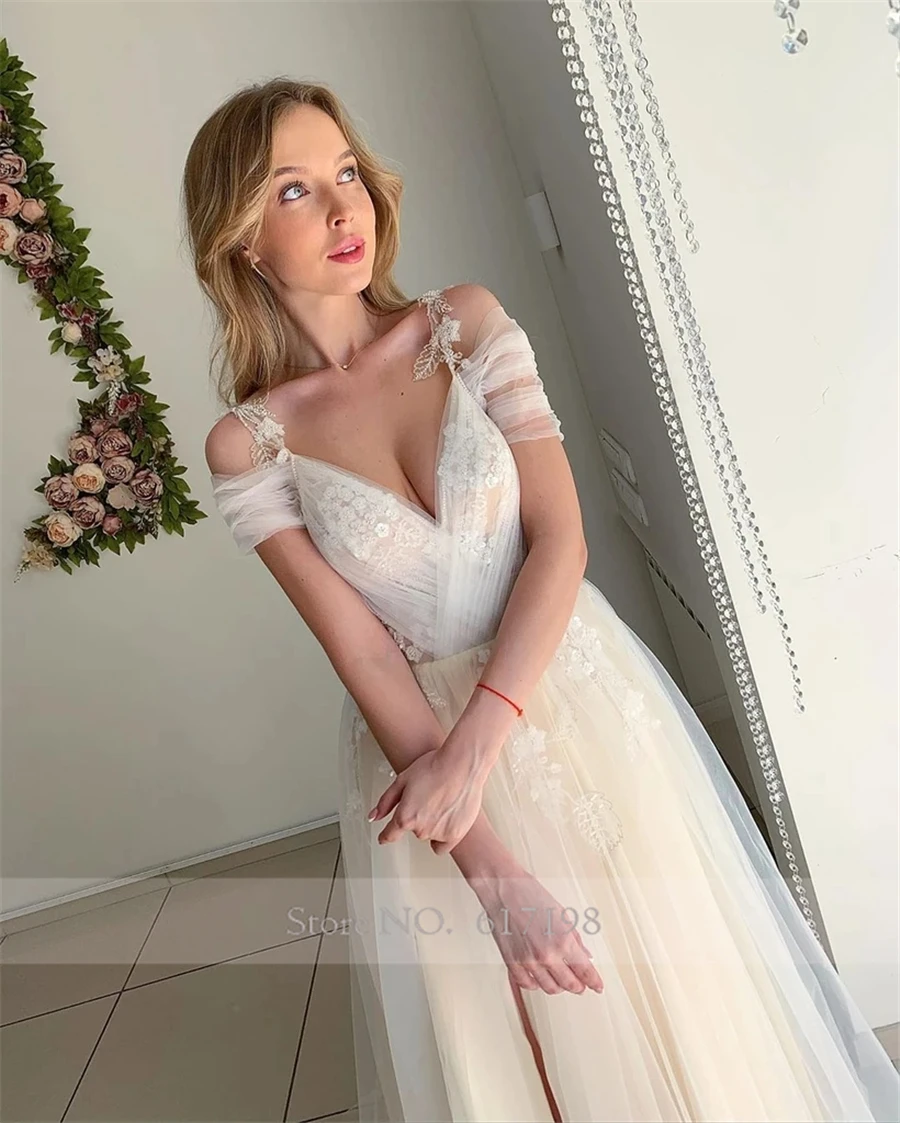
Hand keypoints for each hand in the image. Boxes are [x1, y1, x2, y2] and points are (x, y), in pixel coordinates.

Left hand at [368, 748, 484, 854]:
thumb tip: (374, 816)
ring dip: (432, 824)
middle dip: (417, 817)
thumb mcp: (403, 779)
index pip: (390, 835)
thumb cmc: (434, 767)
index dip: (386, 836)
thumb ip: (386, 801)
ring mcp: (438, 834)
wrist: (462, 765)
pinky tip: (447, 820)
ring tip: (441, 802)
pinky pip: (443, 845)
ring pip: (429, 835)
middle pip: (413, 830)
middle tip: (427, 798)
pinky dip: (443, 836)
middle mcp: (420, 829)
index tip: (385, 837)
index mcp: (405, 817)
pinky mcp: (455, 835)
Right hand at [468, 863, 603, 996]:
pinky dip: (536, 984)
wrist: (502, 889)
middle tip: (581, 984)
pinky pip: (527, 984)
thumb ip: (575, 938)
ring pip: (550, 988)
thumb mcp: (561, 914)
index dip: (594, 982)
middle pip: (570, 985)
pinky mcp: (512, 963)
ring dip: (559, 986)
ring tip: (560, 980)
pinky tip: (539, 978)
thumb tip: (585, 955)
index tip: (597, 986)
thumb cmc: (530, 894)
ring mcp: (528, 961)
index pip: (585, 971)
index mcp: (563, 941)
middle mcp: (547, 955)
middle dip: (579, 987)